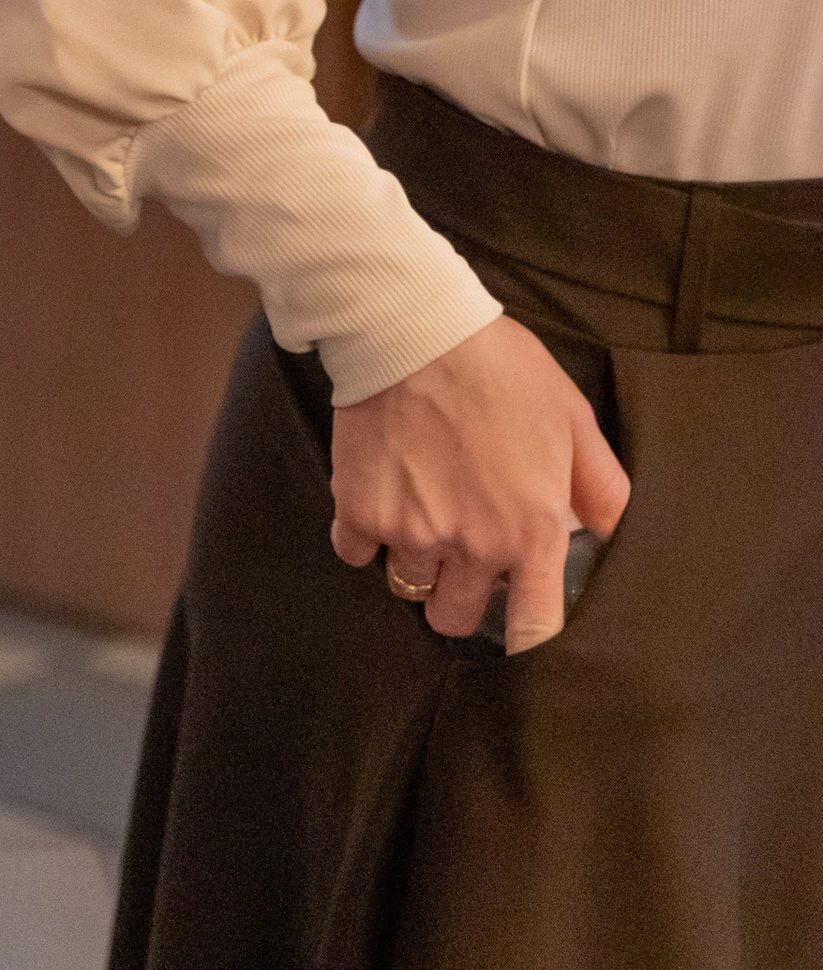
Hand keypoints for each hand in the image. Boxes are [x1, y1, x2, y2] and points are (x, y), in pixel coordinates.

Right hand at [329, 311, 630, 650]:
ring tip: (419, 514)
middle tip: (459, 552)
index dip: (526, 638)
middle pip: (456, 618)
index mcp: (530, 532)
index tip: (516, 626)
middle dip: (459, 595)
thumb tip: (615, 533)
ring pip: (407, 587)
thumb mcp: (572, 419)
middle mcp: (471, 547)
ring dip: (414, 560)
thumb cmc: (501, 369)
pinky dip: (362, 535)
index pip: (534, 629)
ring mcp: (410, 533)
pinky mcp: (358, 511)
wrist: (414, 331)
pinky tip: (378, 498)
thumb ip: (600, 486)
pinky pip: (354, 553)